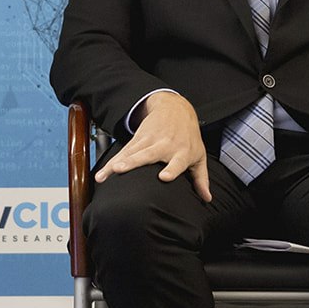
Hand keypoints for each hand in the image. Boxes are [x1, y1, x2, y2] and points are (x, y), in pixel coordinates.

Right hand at [95, 92, 211, 201]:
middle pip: (147, 155)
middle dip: (134, 162)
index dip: (172, 169)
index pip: (177, 162)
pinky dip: (111, 163)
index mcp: (181, 152)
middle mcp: (164, 145)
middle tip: (121, 169)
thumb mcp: (198, 154)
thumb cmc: (188, 136)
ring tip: (106, 174)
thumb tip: (207, 198)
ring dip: (117, 163)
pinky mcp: (138, 139)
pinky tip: (102, 174)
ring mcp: (149, 141)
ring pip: (131, 153)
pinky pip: (123, 152)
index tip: (164, 177)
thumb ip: (201, 178)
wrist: (175, 109)